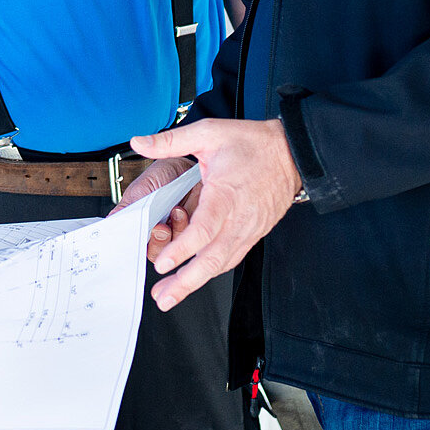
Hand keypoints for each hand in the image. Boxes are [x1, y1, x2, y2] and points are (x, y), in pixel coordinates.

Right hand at [108, 156, 199, 264]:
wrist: (186, 168)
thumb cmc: (162, 176)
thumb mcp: (140, 188)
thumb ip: (127, 208)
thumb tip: (110, 222)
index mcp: (138, 223)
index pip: (131, 243)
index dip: (131, 245)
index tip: (133, 238)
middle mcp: (155, 232)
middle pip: (152, 252)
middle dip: (156, 242)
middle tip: (159, 227)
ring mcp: (173, 233)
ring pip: (170, 250)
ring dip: (173, 232)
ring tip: (173, 211)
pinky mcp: (191, 232)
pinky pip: (187, 241)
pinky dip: (184, 226)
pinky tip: (181, 211)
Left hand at [130, 118, 303, 312]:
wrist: (290, 154)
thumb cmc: (252, 144)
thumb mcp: (208, 132)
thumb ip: (170, 141)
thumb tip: (139, 142)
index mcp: (225, 195)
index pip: (204, 230)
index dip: (183, 249)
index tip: (164, 263)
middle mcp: (238, 219)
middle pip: (212, 259)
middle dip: (186, 281)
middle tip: (163, 297)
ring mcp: (248, 230)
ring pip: (221, 263)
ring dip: (196, 282)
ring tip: (171, 295)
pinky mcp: (253, 234)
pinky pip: (232, 258)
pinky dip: (213, 271)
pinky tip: (197, 278)